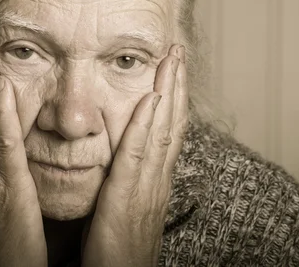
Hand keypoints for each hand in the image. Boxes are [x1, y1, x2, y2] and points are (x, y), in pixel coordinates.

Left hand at [81, 45, 188, 266]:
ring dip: (168, 93)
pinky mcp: (127, 200)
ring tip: (172, 60)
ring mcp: (147, 190)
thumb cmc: (118, 253)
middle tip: (179, 51)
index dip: (174, 99)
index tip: (174, 70)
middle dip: (177, 85)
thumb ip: (129, 184)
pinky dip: (145, 125)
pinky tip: (150, 100)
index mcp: (154, 183)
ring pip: (161, 132)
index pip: (168, 132)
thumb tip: (126, 163)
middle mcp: (157, 181)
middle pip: (171, 124)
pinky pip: (137, 156)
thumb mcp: (127, 211)